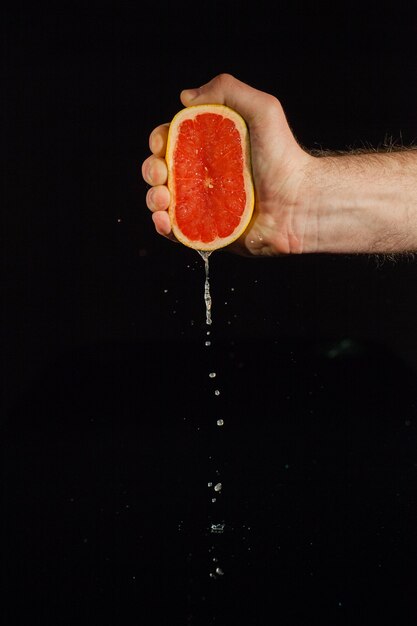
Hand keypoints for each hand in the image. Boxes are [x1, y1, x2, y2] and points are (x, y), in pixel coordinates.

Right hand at [141, 73, 313, 255]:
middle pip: (161, 171)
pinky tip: (164, 220)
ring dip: (152, 198)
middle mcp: (203, 177)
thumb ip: (228, 91)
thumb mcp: (262, 110)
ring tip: (162, 198)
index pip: (172, 141)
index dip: (159, 140)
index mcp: (209, 149)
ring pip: (162, 202)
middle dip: (151, 169)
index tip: (161, 142)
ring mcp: (203, 206)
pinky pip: (176, 231)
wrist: (299, 203)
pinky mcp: (207, 232)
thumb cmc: (284, 157)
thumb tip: (185, 98)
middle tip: (161, 172)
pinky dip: (162, 226)